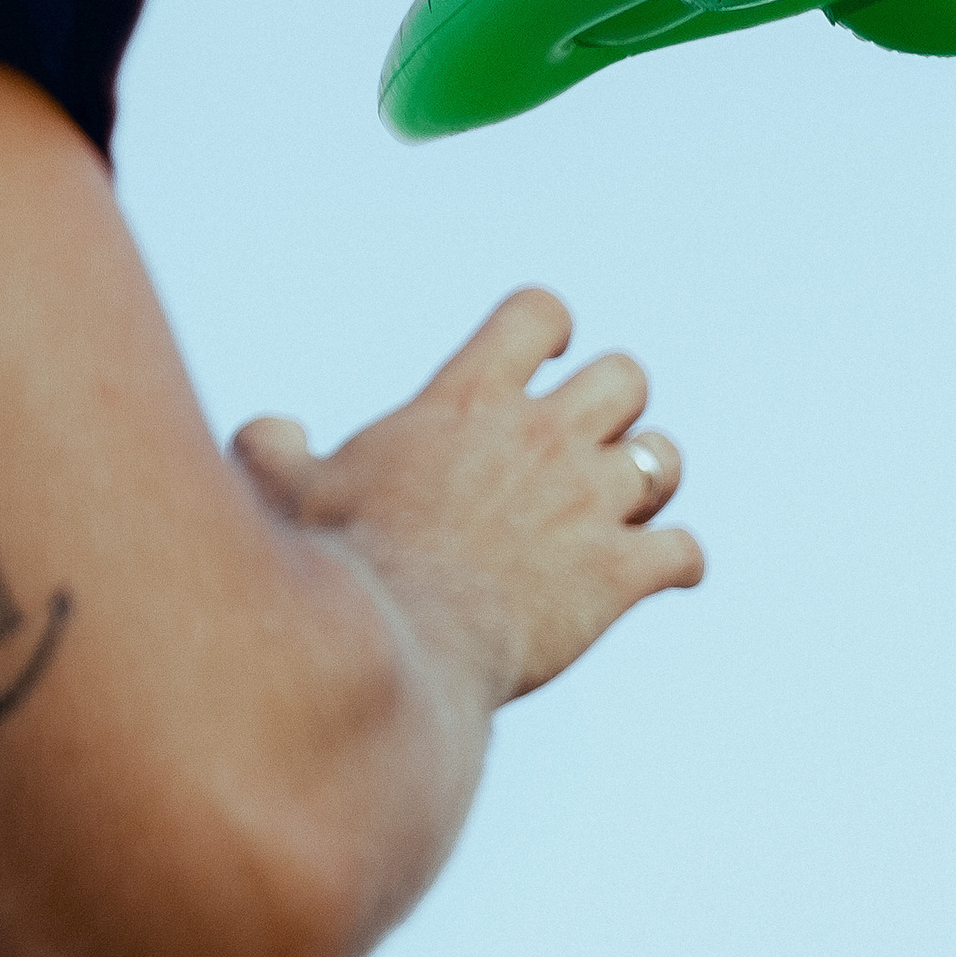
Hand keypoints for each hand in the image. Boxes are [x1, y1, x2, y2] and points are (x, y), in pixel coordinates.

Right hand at [231, 289, 703, 709]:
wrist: (396, 643)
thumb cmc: (336, 564)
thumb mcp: (286, 489)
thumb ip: (274, 447)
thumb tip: (270, 428)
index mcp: (469, 401)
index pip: (539, 314)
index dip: (551, 330)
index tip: (545, 359)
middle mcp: (542, 437)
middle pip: (627, 375)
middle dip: (618, 407)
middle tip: (587, 449)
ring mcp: (588, 503)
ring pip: (668, 457)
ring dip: (653, 479)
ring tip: (626, 510)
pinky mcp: (618, 574)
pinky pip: (686, 551)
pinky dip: (681, 562)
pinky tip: (665, 575)